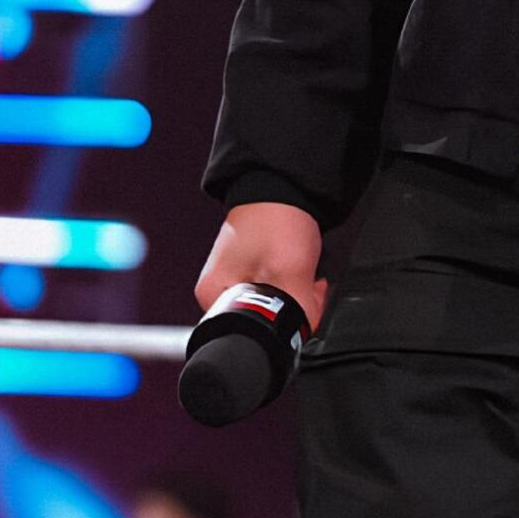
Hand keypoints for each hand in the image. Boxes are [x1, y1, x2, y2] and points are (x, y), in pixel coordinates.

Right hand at [194, 200, 325, 332]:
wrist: (282, 182)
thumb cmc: (274, 219)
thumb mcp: (288, 273)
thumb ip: (296, 311)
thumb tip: (302, 332)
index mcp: (214, 297)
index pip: (253, 335)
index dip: (285, 324)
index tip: (301, 300)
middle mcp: (221, 290)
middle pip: (266, 321)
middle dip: (295, 306)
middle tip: (304, 279)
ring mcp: (238, 277)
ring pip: (278, 304)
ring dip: (298, 291)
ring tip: (302, 267)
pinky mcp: (255, 267)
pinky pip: (280, 287)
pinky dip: (296, 279)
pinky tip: (301, 264)